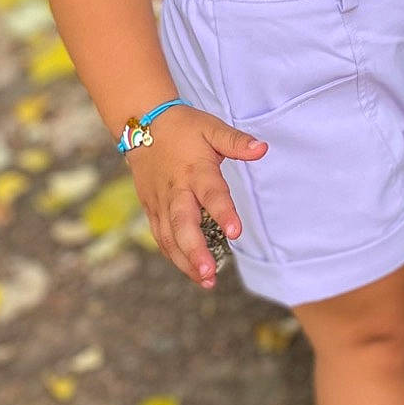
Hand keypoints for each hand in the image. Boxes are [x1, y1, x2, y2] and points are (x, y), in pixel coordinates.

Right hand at [124, 105, 267, 289]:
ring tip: (205, 280)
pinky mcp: (151, 208)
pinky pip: (160, 236)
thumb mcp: (212, 128)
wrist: (141, 124)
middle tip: (210, 273)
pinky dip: (172, 255)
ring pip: (169, 236)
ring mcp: (160, 201)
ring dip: (185, 261)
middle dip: (194, 250)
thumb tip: (262, 148)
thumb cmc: (183, 127)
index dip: (223, 213)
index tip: (235, 232)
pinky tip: (189, 271)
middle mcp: (176, 190)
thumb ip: (236, 142)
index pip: (211, 194)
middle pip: (182, 224)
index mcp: (195, 171)